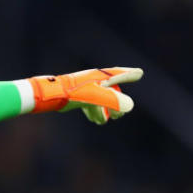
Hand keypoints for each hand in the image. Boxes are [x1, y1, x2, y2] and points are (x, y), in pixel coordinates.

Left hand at [28, 67, 142, 123]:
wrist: (54, 95)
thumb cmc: (75, 93)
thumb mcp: (96, 97)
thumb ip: (113, 100)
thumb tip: (129, 106)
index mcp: (101, 76)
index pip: (119, 74)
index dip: (129, 74)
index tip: (138, 73)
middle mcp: (95, 80)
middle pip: (111, 90)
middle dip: (116, 103)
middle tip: (119, 115)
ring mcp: (87, 88)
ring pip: (102, 99)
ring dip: (105, 110)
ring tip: (106, 119)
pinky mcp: (79, 96)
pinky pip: (92, 103)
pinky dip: (95, 111)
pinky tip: (94, 119)